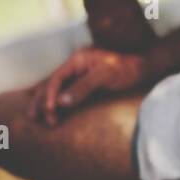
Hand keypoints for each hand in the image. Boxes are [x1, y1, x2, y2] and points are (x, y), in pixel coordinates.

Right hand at [28, 47, 149, 126]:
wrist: (144, 67)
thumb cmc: (128, 68)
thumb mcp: (106, 75)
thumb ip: (84, 87)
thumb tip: (61, 102)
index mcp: (77, 60)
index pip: (56, 79)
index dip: (50, 95)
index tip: (49, 111)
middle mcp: (75, 67)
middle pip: (51, 84)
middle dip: (41, 101)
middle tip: (35, 119)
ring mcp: (79, 75)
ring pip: (56, 89)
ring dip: (47, 104)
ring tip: (40, 119)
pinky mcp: (85, 84)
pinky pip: (65, 94)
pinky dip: (56, 103)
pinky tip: (52, 113)